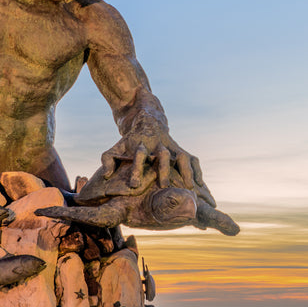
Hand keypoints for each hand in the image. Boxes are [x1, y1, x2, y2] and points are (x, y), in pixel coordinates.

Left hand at [99, 117, 215, 205]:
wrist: (147, 118)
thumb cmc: (130, 140)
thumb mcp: (116, 147)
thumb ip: (108, 160)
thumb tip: (107, 176)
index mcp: (141, 143)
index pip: (138, 156)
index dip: (136, 169)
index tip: (134, 185)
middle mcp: (158, 144)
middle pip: (163, 155)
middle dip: (164, 169)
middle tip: (164, 185)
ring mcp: (171, 145)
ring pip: (182, 156)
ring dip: (186, 171)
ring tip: (190, 188)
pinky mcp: (180, 148)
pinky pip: (192, 158)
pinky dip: (196, 170)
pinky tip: (200, 184)